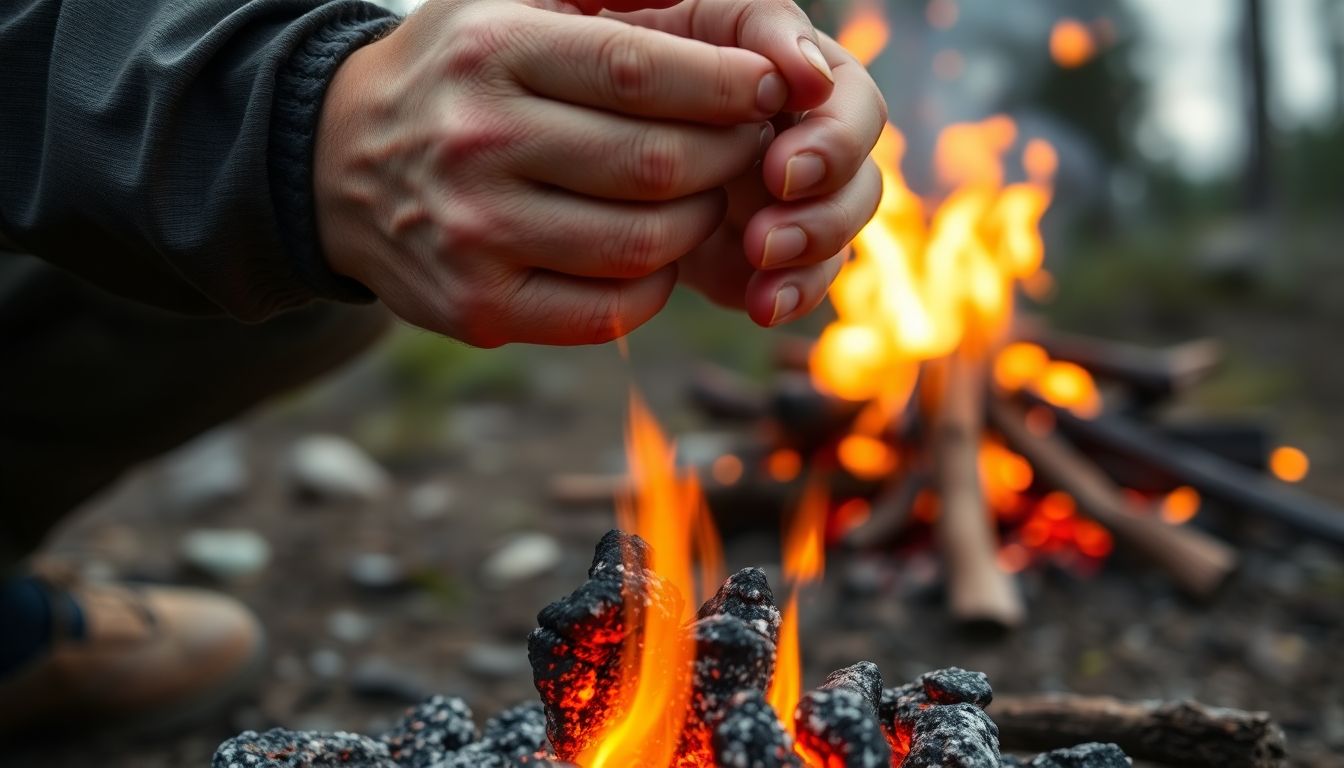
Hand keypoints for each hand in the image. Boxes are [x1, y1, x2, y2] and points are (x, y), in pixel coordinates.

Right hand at [315, 0, 792, 345]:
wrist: (335, 165)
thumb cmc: (454, 76)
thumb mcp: (504, 1)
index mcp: (492, 53)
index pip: (639, 71)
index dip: (725, 84)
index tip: (769, 88)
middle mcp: (477, 144)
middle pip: (654, 163)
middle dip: (728, 156)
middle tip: (749, 146)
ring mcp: (474, 236)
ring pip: (641, 244)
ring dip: (699, 222)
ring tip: (704, 196)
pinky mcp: (477, 308)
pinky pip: (608, 312)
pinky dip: (655, 286)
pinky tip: (656, 253)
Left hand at [607, 1, 886, 325]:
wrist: (570, 156)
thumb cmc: (610, 65)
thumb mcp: (655, 28)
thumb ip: (739, 27)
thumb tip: (803, 68)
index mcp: (786, 67)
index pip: (842, 88)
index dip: (829, 118)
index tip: (782, 135)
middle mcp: (803, 129)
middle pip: (860, 154)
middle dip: (829, 174)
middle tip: (779, 184)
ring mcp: (793, 197)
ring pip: (846, 217)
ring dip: (816, 235)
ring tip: (762, 249)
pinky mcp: (771, 255)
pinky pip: (808, 278)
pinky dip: (793, 292)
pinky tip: (763, 306)